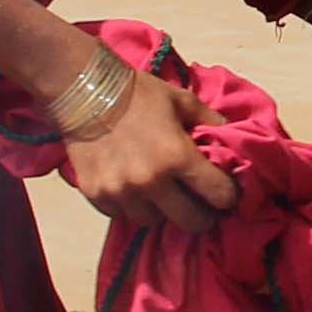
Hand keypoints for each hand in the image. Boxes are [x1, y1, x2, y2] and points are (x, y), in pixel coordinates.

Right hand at [62, 63, 242, 235]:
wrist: (84, 90)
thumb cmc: (137, 92)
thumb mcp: (180, 99)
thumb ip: (207, 119)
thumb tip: (227, 131)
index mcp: (177, 156)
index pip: (218, 194)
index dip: (227, 196)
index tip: (225, 194)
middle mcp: (151, 180)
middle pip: (190, 221)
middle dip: (201, 216)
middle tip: (200, 207)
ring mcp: (121, 191)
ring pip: (152, 221)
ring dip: (160, 211)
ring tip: (160, 196)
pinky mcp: (96, 195)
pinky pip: (121, 215)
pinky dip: (129, 206)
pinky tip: (132, 190)